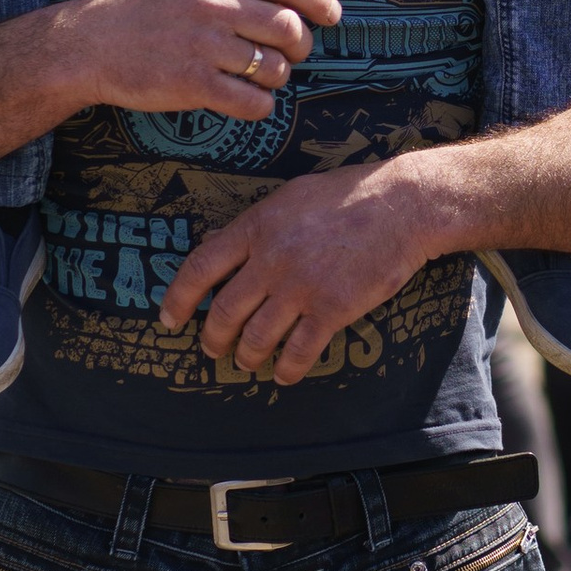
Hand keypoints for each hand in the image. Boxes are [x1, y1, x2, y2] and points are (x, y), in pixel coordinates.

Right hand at [65, 0, 341, 120]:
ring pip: (275, 68)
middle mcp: (212, 3)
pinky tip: (246, 101)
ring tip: (257, 76)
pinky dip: (259, 106)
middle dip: (299, 47)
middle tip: (289, 54)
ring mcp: (203, 44)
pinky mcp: (192, 83)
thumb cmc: (144, 10)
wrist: (89, 43)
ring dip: (276, 78)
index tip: (332, 15)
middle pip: (289, 28)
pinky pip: (254, 102)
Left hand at [158, 158, 441, 383]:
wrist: (402, 205)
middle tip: (211, 350)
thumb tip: (217, 241)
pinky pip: (300, 351)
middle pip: (224, 312)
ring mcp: (301, 287)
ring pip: (257, 338)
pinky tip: (285, 375)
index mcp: (256, 227)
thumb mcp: (289, 197)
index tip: (169, 321)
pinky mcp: (333, 309)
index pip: (200, 268)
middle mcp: (271, 260)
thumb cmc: (348, 195)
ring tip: (247, 363)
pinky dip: (288, 370)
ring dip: (247, 357)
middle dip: (213, 339)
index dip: (178, 299)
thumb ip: (254, 224)